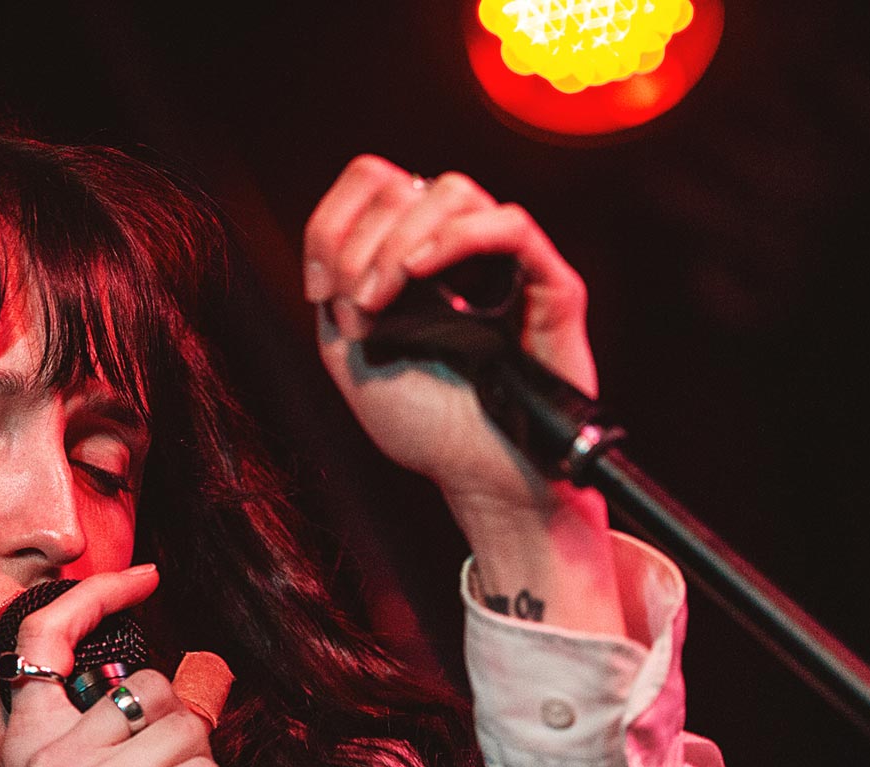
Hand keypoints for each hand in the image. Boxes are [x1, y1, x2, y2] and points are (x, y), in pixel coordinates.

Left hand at [303, 155, 597, 524]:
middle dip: (362, 242)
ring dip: (400, 240)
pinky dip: (456, 238)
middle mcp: (459, 251)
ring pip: (454, 193)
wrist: (481, 477)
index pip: (374, 187)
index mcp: (413, 260)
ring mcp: (505, 263)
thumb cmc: (426, 426)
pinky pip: (510, 225)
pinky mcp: (549, 283)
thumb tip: (338, 249)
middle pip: (404, 185)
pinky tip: (420, 273)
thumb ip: (338, 296)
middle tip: (356, 305)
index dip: (334, 222)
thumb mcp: (353, 357)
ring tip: (382, 297)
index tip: (320, 287)